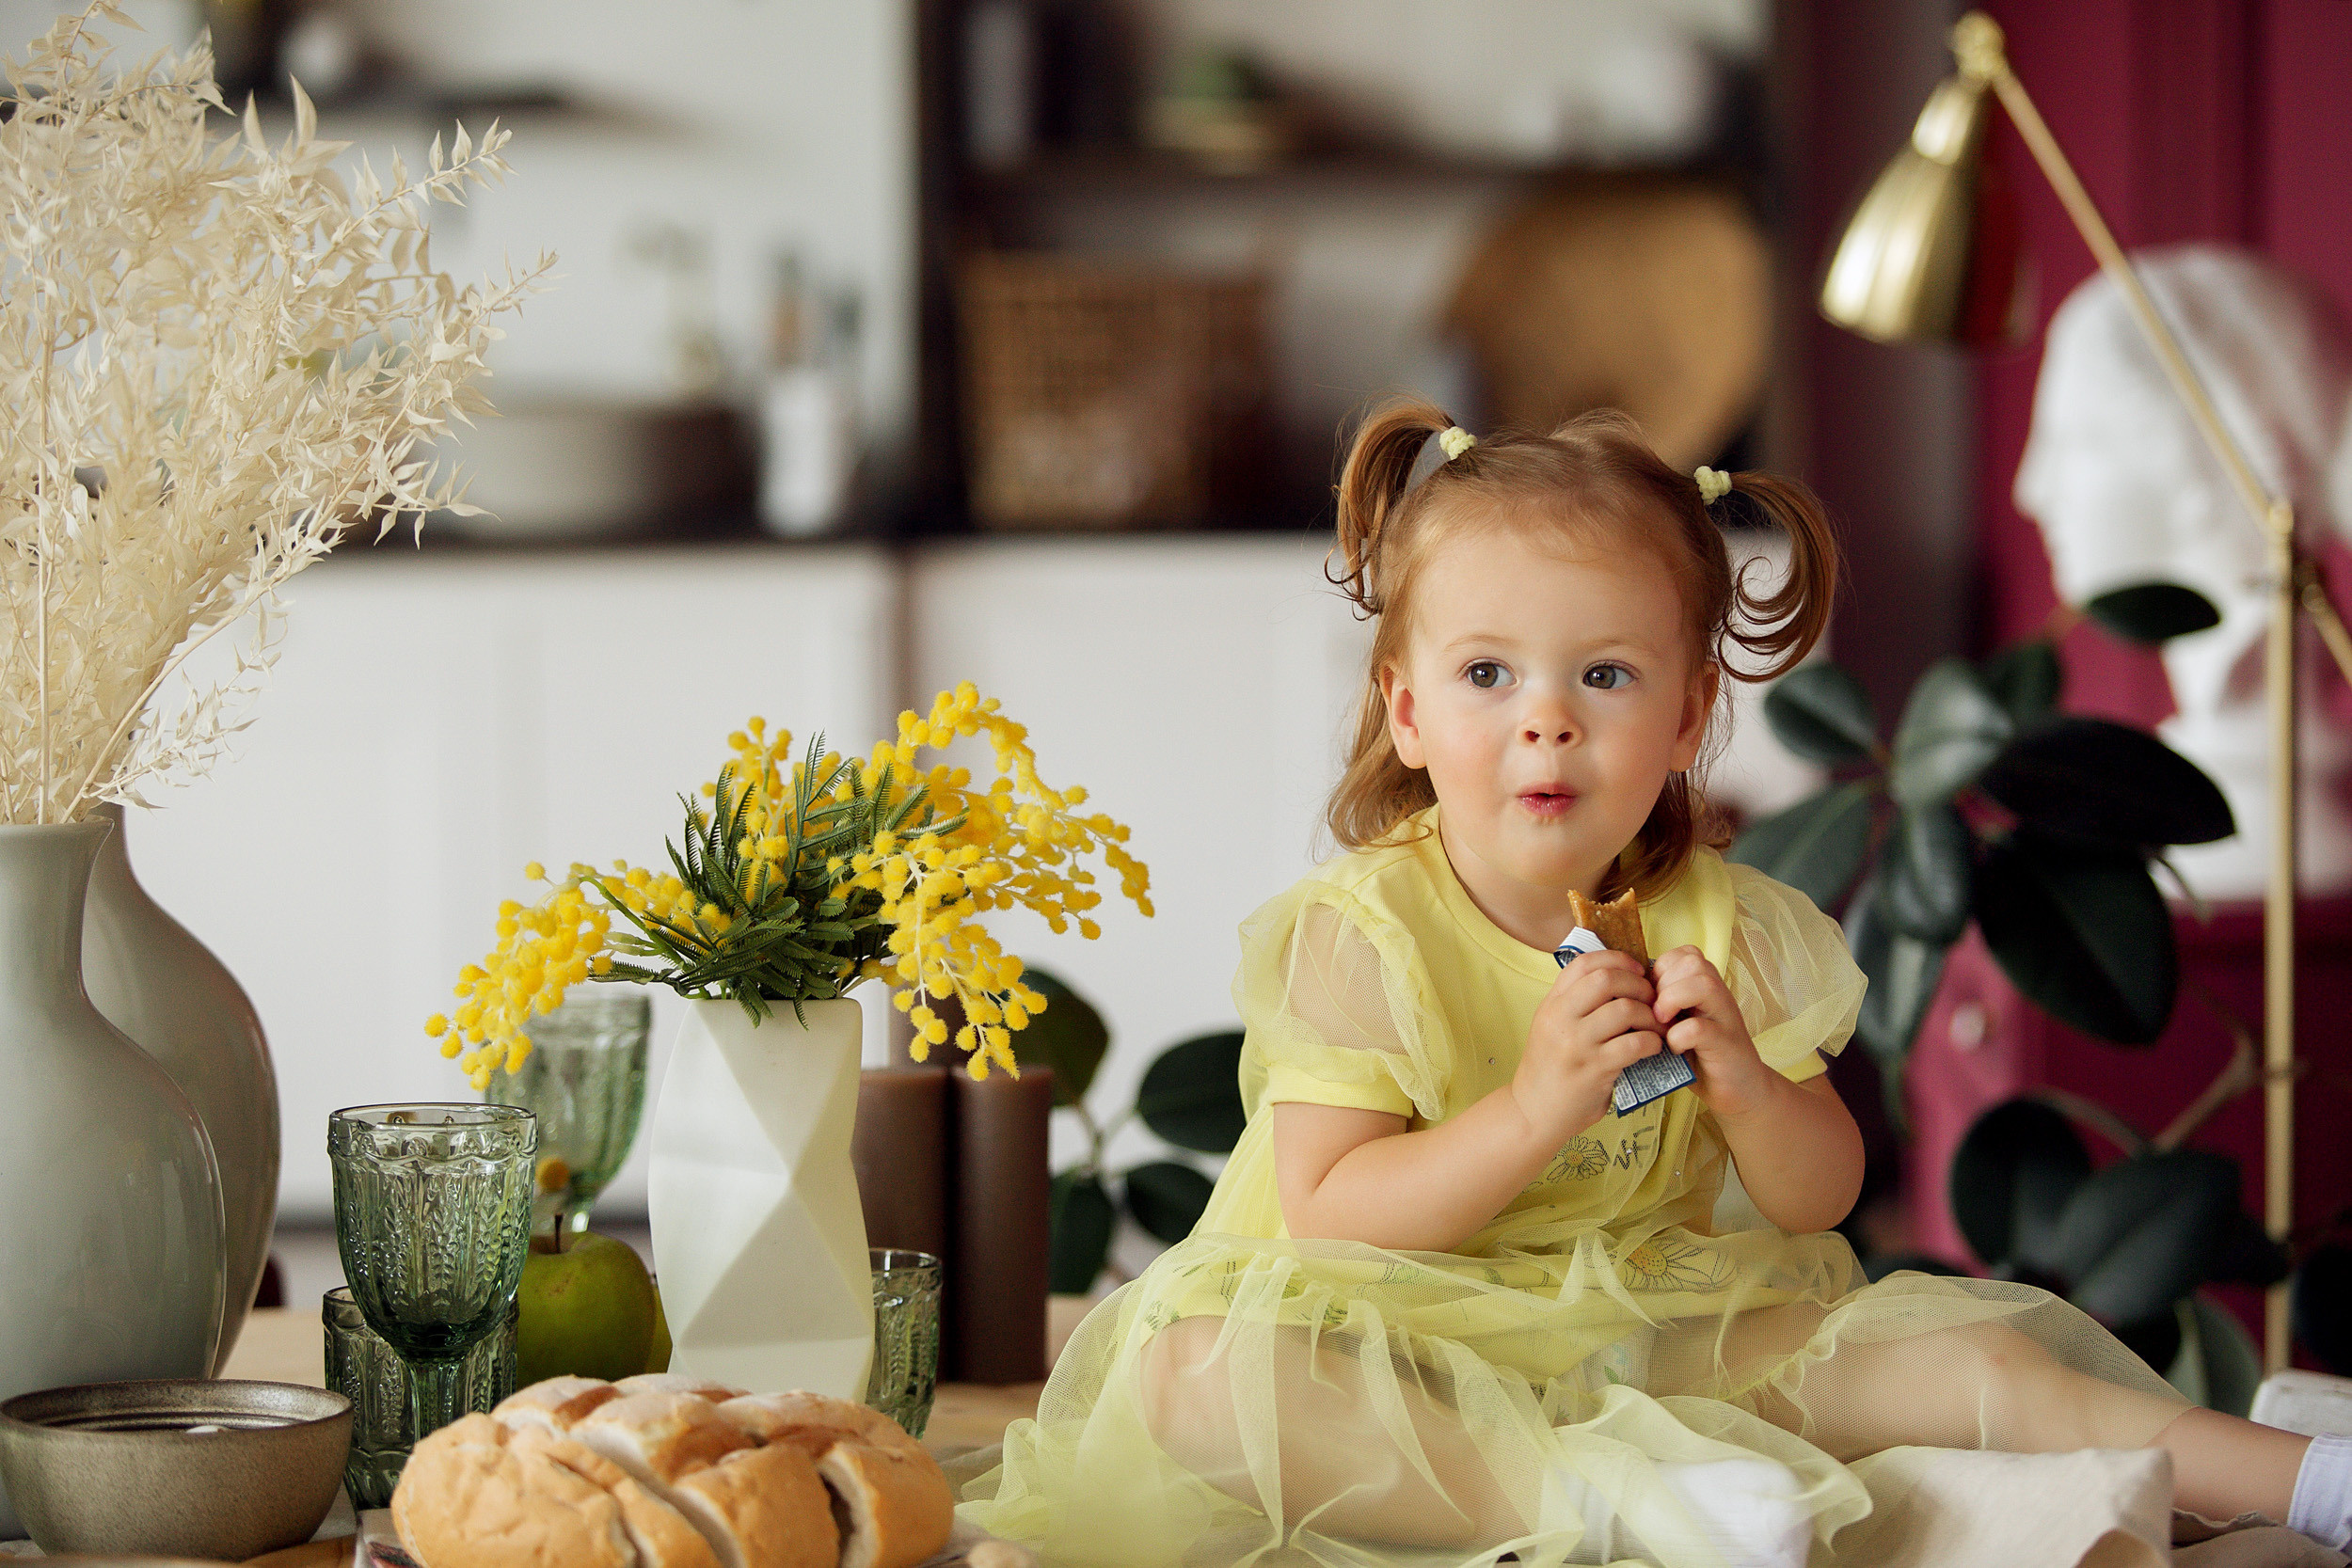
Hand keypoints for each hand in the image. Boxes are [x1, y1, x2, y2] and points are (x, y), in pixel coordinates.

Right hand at [1512, 949, 1662, 1144]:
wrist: (1534, 1112)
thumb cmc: (1550, 1068)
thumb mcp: (1552, 1027)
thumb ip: (1576, 1003)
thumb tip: (1619, 978)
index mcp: (1552, 1004)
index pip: (1585, 963)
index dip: (1617, 959)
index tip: (1636, 969)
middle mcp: (1560, 1018)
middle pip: (1607, 979)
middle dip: (1638, 984)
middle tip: (1651, 998)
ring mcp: (1576, 1044)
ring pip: (1625, 1009)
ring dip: (1650, 1015)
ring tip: (1656, 1026)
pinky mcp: (1594, 1069)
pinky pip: (1634, 1044)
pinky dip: (1652, 1042)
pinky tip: (1652, 1047)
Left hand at [1649, 945, 1775, 1119]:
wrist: (1738, 1089)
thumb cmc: (1699, 1054)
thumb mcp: (1677, 1022)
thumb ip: (1659, 1004)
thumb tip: (1623, 994)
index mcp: (1705, 986)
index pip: (1680, 955)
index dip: (1658, 972)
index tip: (1651, 998)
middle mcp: (1719, 995)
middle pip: (1693, 962)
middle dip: (1665, 983)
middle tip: (1656, 1012)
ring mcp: (1725, 1018)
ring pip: (1702, 984)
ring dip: (1673, 1001)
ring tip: (1663, 1024)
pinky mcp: (1726, 1044)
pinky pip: (1700, 1027)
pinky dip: (1680, 1036)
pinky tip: (1675, 1048)